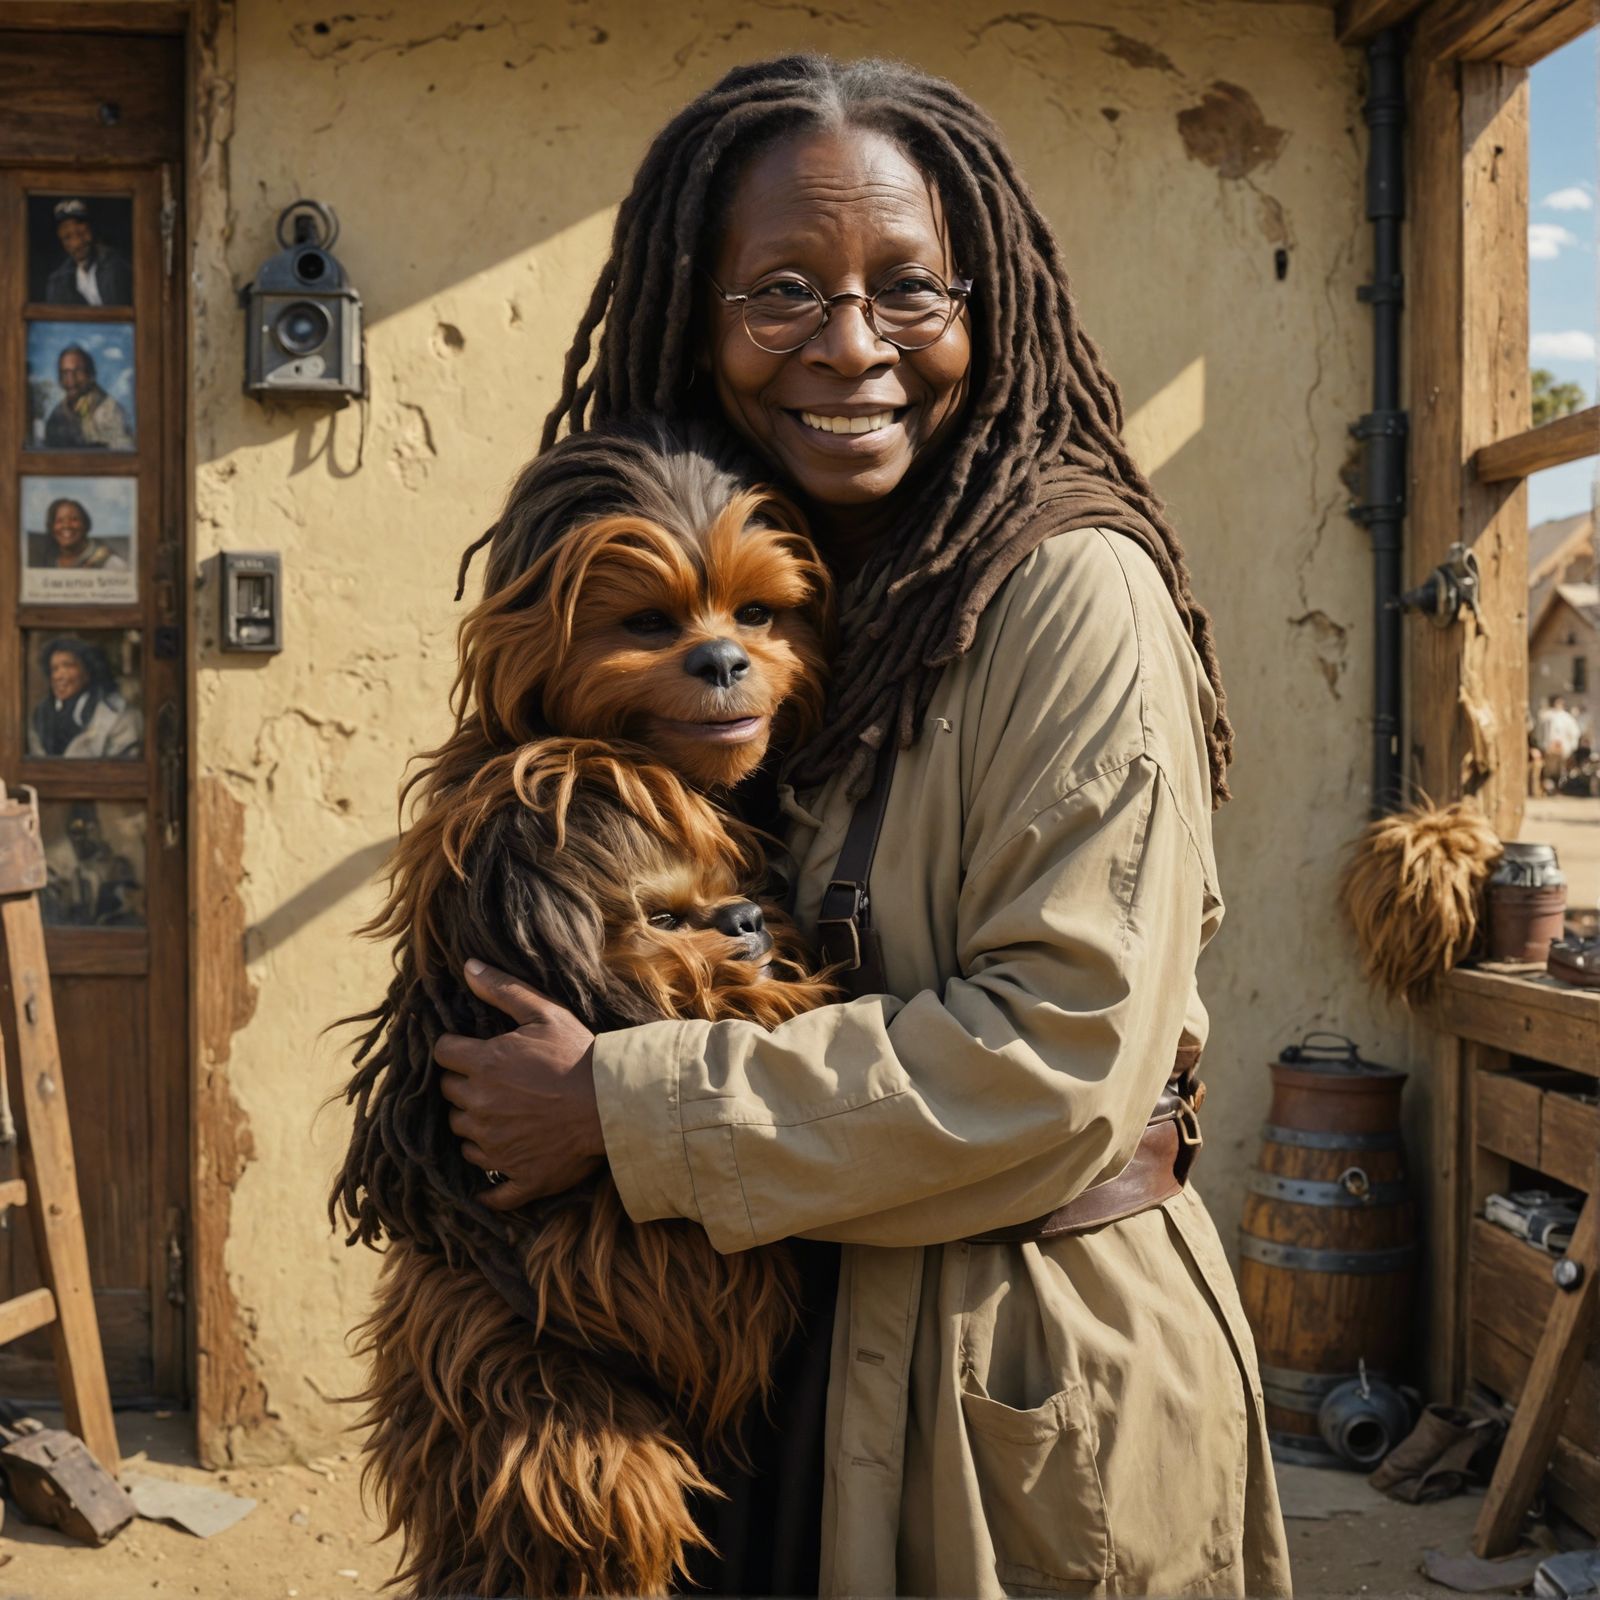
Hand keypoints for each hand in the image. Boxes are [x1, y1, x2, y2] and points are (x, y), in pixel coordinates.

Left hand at [434, 959, 602, 1211]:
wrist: (614, 1105)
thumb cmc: (579, 1055)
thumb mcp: (545, 1013)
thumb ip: (503, 990)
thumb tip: (467, 966)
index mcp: (483, 1065)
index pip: (443, 1054)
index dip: (455, 1049)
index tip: (470, 1049)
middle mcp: (479, 1107)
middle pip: (449, 1095)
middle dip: (463, 1085)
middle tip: (492, 1080)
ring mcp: (495, 1146)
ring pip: (462, 1135)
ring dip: (475, 1124)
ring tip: (503, 1113)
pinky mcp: (516, 1176)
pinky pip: (488, 1187)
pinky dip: (489, 1181)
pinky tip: (494, 1174)